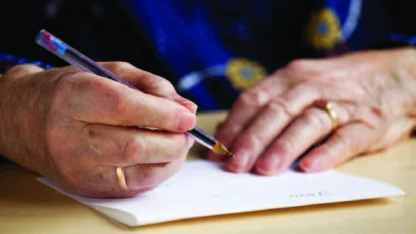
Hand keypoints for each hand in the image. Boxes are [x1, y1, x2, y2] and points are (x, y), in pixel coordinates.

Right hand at [0, 62, 196, 197]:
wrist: (24, 120)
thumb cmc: (72, 91)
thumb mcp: (110, 73)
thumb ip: (152, 86)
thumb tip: (188, 109)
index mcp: (73, 97)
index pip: (124, 108)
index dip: (163, 114)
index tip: (188, 116)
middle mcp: (70, 137)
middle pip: (134, 146)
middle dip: (173, 141)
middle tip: (187, 132)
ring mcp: (76, 168)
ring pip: (138, 172)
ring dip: (171, 159)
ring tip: (178, 143)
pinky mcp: (85, 187)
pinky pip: (133, 187)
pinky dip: (157, 172)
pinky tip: (162, 157)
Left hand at [208, 48, 415, 174]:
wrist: (393, 77)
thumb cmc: (334, 87)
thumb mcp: (299, 86)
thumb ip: (267, 107)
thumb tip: (228, 135)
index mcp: (291, 77)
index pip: (254, 99)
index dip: (234, 125)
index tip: (218, 150)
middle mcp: (312, 86)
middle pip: (277, 111)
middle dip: (253, 138)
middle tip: (235, 164)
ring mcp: (340, 103)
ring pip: (308, 123)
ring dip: (284, 146)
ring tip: (265, 168)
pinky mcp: (366, 123)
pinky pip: (345, 138)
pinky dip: (327, 153)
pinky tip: (310, 167)